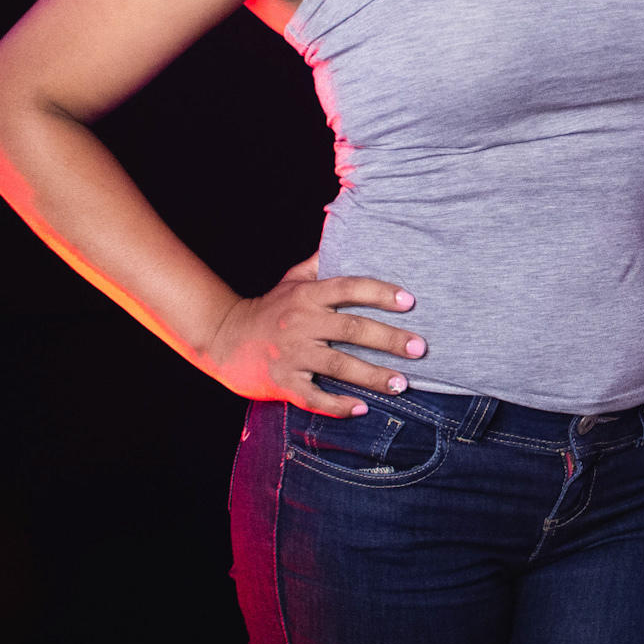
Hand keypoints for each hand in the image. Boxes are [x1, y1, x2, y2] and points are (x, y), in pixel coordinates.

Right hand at [203, 251, 426, 415]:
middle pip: (352, 329)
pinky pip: (314, 397)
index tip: (410, 301)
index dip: (380, 293)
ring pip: (339, 366)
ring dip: (373, 376)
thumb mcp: (291, 280)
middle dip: (389, 339)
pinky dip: (338, 406)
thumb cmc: (268, 309)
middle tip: (420, 348)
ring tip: (402, 383)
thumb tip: (345, 235)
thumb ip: (320, 263)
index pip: (348, 288)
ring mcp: (292, 355)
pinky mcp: (283, 383)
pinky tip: (362, 408)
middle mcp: (301, 323)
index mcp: (306, 296)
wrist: (223, 340)